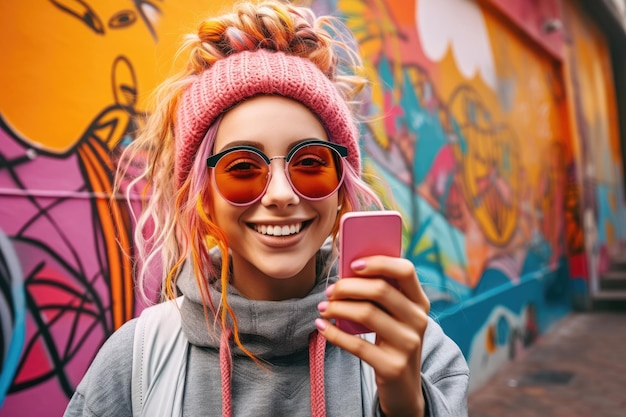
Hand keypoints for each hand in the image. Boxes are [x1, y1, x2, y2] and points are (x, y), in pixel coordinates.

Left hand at [316, 256, 429, 416]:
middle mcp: (419, 320)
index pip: (405, 270)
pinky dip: (334, 334)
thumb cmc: (392, 342)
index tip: (352, 264)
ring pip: (366, 314)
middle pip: (380, 290)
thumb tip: (347, 270)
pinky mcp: (393, 366)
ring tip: (324, 308)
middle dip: (348, 287)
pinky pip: (357, 344)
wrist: (404, 389)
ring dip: (338, 308)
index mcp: (420, 302)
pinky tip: (321, 327)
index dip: (379, 262)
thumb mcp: (396, 317)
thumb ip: (382, 294)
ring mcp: (408, 344)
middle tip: (329, 291)